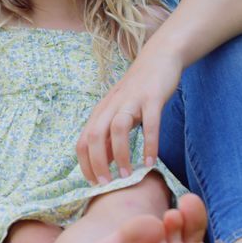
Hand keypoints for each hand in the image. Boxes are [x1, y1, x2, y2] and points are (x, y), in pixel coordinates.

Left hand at [75, 50, 180, 184]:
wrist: (159, 58)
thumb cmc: (138, 91)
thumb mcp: (119, 112)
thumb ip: (111, 135)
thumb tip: (106, 163)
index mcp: (101, 111)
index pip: (83, 141)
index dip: (85, 164)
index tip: (94, 184)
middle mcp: (111, 105)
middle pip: (94, 136)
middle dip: (97, 163)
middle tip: (107, 184)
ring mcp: (131, 100)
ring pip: (118, 128)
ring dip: (120, 154)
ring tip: (127, 175)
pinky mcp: (152, 98)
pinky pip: (149, 123)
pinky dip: (149, 143)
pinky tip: (151, 161)